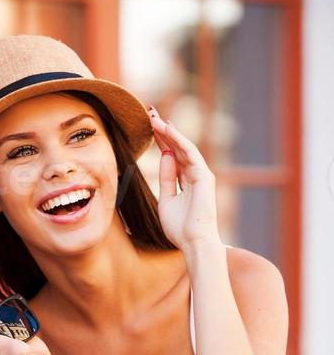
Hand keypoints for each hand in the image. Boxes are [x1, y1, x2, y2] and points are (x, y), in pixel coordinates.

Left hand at [147, 106, 221, 253]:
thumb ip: (166, 178)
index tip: (149, 127)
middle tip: (150, 113)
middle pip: (177, 147)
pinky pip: (190, 152)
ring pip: (183, 146)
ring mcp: (201, 174)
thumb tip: (165, 155)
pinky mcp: (205, 176)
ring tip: (153, 117)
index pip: (173, 156)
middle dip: (163, 130)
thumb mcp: (166, 200)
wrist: (194, 242)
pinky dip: (178, 139)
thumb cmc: (180, 228)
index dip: (161, 141)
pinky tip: (166, 129)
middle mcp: (195, 174)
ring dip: (168, 130)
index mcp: (186, 181)